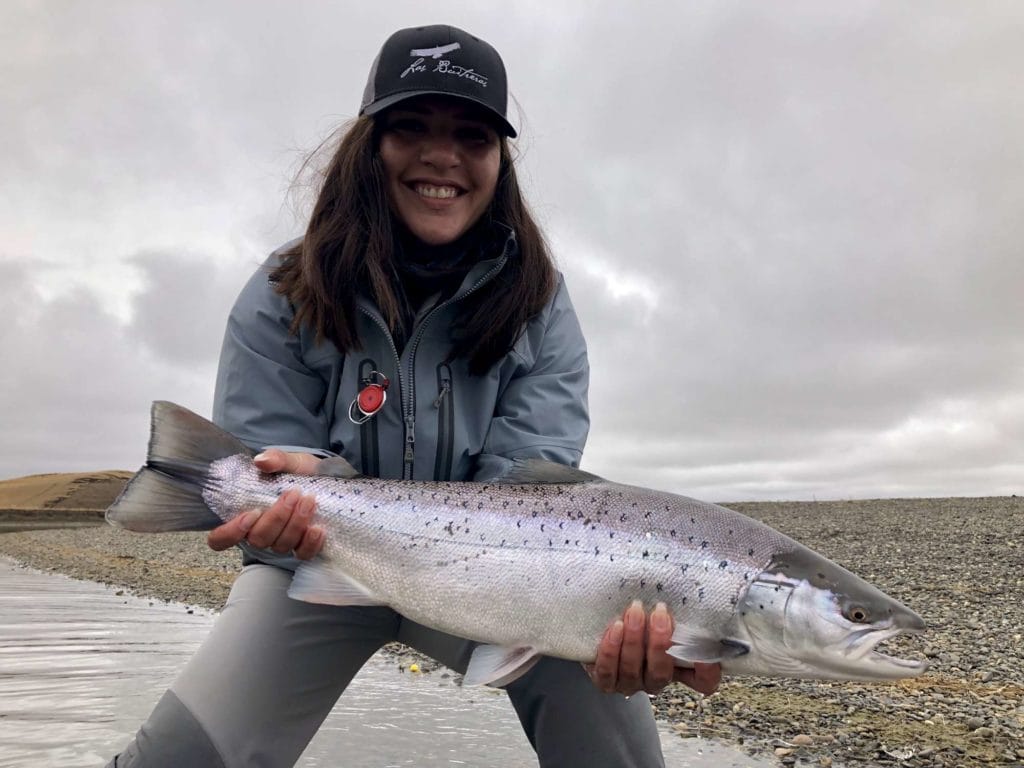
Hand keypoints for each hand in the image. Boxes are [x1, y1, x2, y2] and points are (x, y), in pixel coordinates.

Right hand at [207, 449, 324, 559]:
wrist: (324, 476)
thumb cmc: (298, 471)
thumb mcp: (289, 461)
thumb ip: (275, 459)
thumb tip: (262, 461)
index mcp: (245, 515)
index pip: (220, 538)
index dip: (230, 532)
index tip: (251, 513)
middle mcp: (260, 532)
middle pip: (258, 539)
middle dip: (276, 517)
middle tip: (293, 494)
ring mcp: (282, 541)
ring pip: (280, 546)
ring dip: (296, 524)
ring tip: (309, 501)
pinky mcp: (303, 545)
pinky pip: (303, 554)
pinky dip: (310, 543)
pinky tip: (318, 528)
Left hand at [586, 600, 721, 696]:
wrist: (599, 622)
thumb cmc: (638, 612)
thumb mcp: (660, 610)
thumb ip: (679, 604)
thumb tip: (705, 573)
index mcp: (676, 668)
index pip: (702, 681)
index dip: (707, 671)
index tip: (706, 646)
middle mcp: (654, 679)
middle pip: (661, 673)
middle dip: (660, 643)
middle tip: (660, 613)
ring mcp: (629, 683)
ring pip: (633, 671)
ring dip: (634, 640)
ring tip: (635, 612)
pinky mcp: (605, 681)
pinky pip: (608, 672)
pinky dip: (611, 650)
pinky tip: (615, 627)